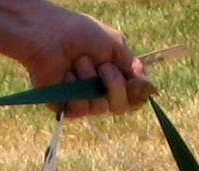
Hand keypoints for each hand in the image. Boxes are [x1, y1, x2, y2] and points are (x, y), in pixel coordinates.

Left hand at [10, 5, 156, 116]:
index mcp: (114, 77)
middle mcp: (100, 91)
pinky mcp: (64, 106)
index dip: (136, 93)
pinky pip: (79, 109)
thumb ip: (133, 67)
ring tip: (77, 62)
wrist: (48, 34)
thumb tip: (150, 88)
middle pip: (121, 107)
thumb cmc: (79, 33)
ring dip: (89, 80)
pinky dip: (74, 88)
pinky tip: (64, 73)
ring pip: (99, 108)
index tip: (132, 80)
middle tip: (102, 66)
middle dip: (114, 85)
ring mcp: (83, 100)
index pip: (134, 99)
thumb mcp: (115, 44)